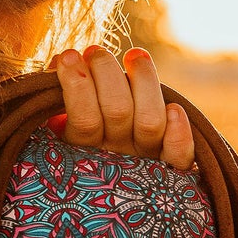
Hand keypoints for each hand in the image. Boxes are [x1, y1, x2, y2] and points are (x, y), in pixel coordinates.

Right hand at [52, 46, 194, 170]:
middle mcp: (115, 156)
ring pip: (150, 120)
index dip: (76, 85)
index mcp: (83, 150)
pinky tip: (175, 109)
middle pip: (118, 111)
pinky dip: (179, 135)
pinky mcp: (172, 165)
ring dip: (144, 81)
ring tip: (134, 55)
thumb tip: (59, 62)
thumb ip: (58, 97)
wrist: (113, 185)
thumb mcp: (59, 124)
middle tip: (94, 52)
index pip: (83, 119)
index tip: (67, 56)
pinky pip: (179, 156)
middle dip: (106, 72)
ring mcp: (145, 160)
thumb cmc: (80, 136)